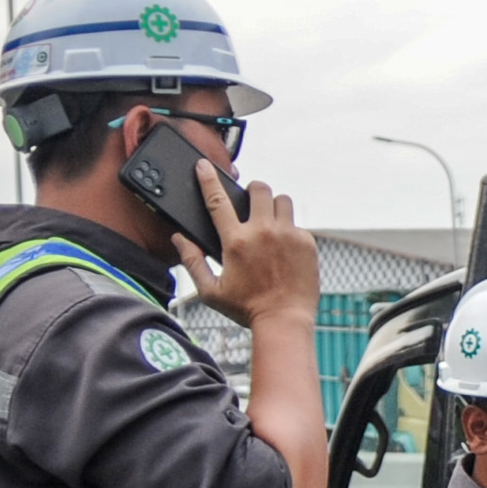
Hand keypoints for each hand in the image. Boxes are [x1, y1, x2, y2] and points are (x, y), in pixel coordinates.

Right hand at [182, 170, 319, 326]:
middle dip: (253, 190)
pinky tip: (284, 249)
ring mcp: (288, 235)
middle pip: (259, 189)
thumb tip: (179, 239)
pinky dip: (289, 230)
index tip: (204, 166)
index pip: (217, 200)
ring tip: (270, 223)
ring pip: (282, 200)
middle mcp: (263, 232)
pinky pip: (297, 224)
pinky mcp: (307, 242)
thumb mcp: (210, 290)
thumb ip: (192, 261)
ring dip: (274, 206)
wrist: (284, 321)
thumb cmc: (246, 309)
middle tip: (251, 203)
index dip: (209, 179)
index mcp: (236, 241)